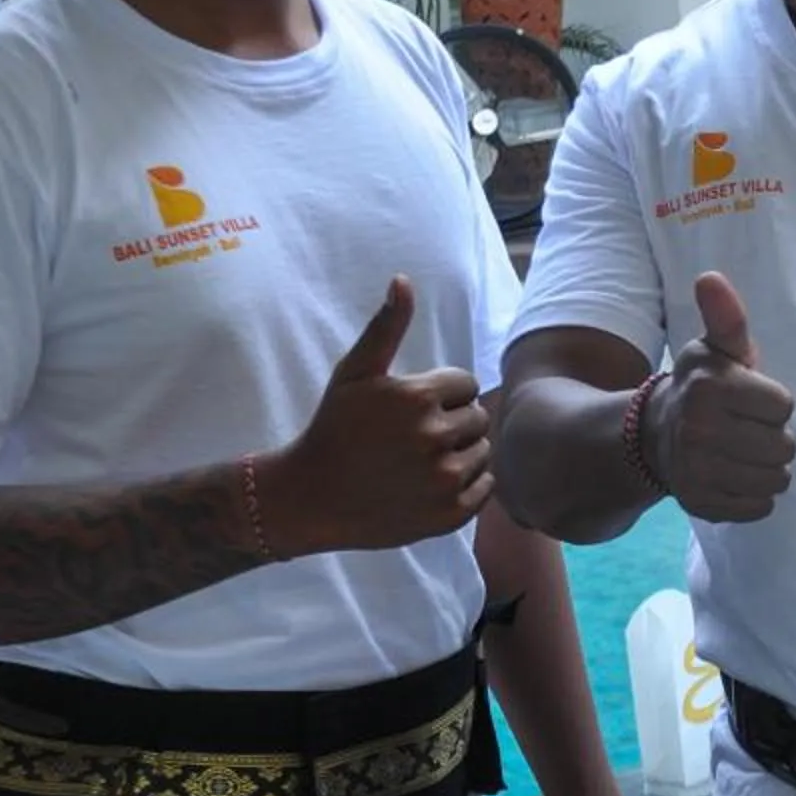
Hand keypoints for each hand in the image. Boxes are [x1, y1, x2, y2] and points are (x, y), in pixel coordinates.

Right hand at [270, 276, 492, 553]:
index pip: (466, 385)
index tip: (409, 410)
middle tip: (413, 438)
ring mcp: (443, 480)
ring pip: (483, 452)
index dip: (440, 395)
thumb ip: (386, 327)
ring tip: (419, 462)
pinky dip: (467, 486)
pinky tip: (430, 485)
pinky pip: (484, 488)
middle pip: (477, 418)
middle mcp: (434, 438)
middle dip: (452, 422)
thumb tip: (403, 280)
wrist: (310, 499)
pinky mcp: (448, 515)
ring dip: (461, 454)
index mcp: (418, 398)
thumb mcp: (354, 373)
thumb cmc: (333, 428)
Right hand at [649, 273, 795, 521]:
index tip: (754, 401)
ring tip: (748, 453)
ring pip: (775, 479)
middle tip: (751, 430)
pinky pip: (759, 507)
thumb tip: (710, 278)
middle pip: (783, 447)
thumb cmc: (702, 386)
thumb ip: (725, 317)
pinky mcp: (702, 504)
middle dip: (775, 439)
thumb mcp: (714, 349)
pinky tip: (738, 476)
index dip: (774, 404)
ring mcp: (699, 472)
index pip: (782, 406)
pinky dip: (756, 496)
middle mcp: (701, 430)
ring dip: (770, 469)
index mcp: (711, 388)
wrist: (654, 433)